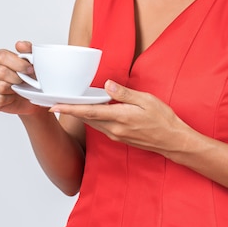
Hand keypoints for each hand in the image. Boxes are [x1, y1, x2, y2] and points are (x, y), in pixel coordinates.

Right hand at [0, 41, 40, 115]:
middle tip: (25, 80)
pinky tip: (13, 96)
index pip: (2, 56)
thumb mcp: (32, 61)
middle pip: (1, 72)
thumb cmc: (29, 77)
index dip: (18, 64)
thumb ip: (27, 50)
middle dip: (17, 77)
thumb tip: (20, 44)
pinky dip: (10, 99)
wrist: (30, 96)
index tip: (30, 69)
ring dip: (14, 89)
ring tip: (19, 88)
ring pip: (0, 86)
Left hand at [51, 80, 189, 155]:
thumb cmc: (163, 119)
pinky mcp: (119, 138)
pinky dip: (92, 118)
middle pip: (86, 118)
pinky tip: (91, 111)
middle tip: (55, 101)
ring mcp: (116, 135)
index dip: (70, 108)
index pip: (89, 111)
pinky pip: (100, 127)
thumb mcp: (146, 100)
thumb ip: (125, 93)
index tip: (54, 105)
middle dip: (70, 110)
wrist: (173, 141)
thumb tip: (107, 85)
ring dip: (80, 114)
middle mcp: (114, 129)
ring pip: (92, 123)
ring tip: (68, 104)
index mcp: (120, 117)